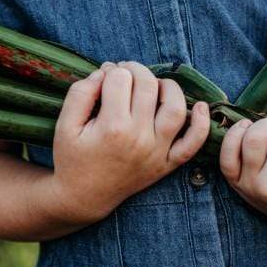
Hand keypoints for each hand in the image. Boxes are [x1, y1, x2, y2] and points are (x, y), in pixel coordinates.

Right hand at [44, 60, 211, 225]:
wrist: (84, 196)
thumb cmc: (72, 158)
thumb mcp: (65, 125)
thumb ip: (81, 94)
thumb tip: (105, 71)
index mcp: (111, 128)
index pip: (119, 79)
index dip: (110, 71)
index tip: (104, 78)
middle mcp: (139, 138)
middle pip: (147, 86)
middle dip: (134, 70)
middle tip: (124, 73)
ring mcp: (157, 152)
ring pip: (175, 108)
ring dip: (168, 87)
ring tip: (153, 84)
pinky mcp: (166, 164)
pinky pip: (193, 144)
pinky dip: (202, 124)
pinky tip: (201, 106)